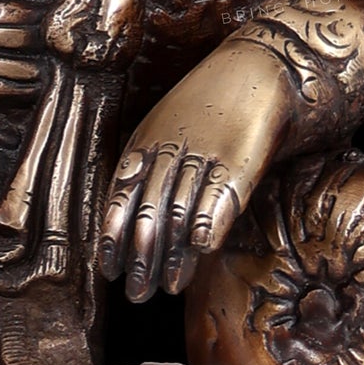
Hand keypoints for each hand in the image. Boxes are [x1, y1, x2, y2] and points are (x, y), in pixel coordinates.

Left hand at [98, 37, 295, 301]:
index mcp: (145, 141)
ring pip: (181, 211)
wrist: (256, 69)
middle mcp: (171, 149)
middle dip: (140, 257)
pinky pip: (220, 196)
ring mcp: (205, 154)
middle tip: (134, 295)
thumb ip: (144, 168)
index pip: (120, 195)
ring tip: (167, 288)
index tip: (107, 269)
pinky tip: (201, 251)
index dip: (112, 234)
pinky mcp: (241, 159)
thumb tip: (127, 220)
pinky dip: (208, 223)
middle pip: (149, 211)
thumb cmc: (204, 107)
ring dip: (173, 255)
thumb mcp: (162, 128)